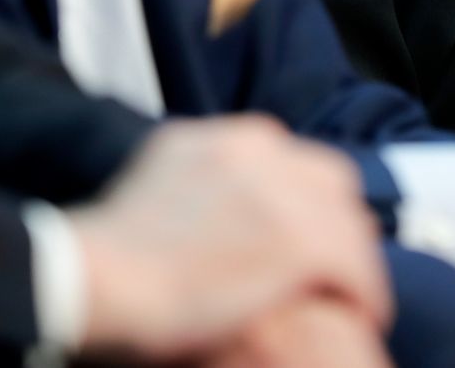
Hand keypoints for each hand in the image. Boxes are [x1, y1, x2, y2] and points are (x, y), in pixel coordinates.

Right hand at [68, 117, 390, 361]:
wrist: (91, 274)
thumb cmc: (107, 248)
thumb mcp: (157, 178)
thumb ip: (197, 177)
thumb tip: (208, 198)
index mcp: (228, 138)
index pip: (296, 163)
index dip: (306, 205)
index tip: (301, 240)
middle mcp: (262, 151)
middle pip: (331, 184)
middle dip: (335, 225)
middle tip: (332, 271)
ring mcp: (285, 194)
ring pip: (349, 225)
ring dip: (352, 263)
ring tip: (350, 301)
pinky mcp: (301, 241)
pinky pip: (355, 266)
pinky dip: (364, 292)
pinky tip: (362, 315)